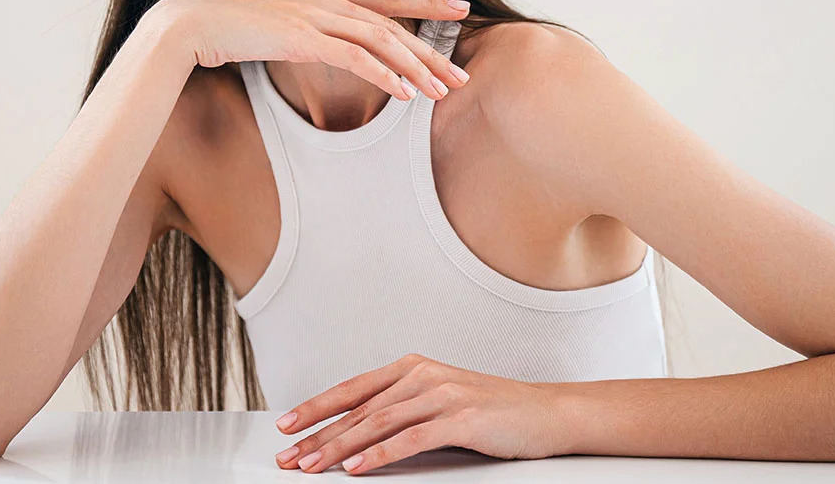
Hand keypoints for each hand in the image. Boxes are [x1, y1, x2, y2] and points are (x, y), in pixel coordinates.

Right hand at [146, 0, 470, 101]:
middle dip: (431, 50)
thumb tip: (320, 44)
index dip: (425, 5)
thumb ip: (304, 29)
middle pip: (391, 24)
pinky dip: (383, 75)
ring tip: (440, 92)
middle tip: (460, 74)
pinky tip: (404, 94)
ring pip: (380, 40)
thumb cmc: (226, 26)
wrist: (187, 22)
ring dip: (414, 67)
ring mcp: (314, 14)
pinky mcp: (301, 37)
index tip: (458, 10)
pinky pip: (354, 58)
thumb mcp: (275, 23)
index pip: (384, 0)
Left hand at [272, 353, 562, 473]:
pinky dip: (380, 454)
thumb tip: (359, 433)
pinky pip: (412, 438)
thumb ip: (404, 410)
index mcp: (415, 369)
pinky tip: (359, 467)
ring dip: (340, 446)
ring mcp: (444, 395)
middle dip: (318, 434)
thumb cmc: (494, 411)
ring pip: (379, 422)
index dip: (317, 407)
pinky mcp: (462, 418)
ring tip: (312, 466)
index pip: (354, 389)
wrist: (546, 412)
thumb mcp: (442, 402)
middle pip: (360, 409)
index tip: (287, 425)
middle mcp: (424, 376)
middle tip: (289, 455)